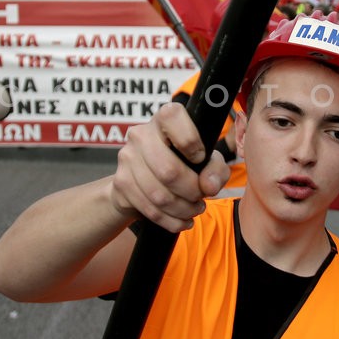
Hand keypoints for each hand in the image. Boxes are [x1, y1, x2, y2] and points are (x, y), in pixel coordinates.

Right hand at [110, 103, 229, 232]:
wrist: (144, 179)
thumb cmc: (182, 163)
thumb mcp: (207, 161)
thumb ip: (216, 169)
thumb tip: (208, 186)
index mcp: (164, 118)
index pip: (173, 117)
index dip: (191, 142)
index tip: (200, 158)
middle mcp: (141, 134)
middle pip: (169, 170)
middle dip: (192, 191)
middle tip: (201, 196)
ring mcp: (127, 158)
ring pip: (160, 195)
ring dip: (184, 209)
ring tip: (194, 208)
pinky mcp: (121, 182)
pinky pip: (150, 210)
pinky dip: (172, 221)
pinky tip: (182, 219)